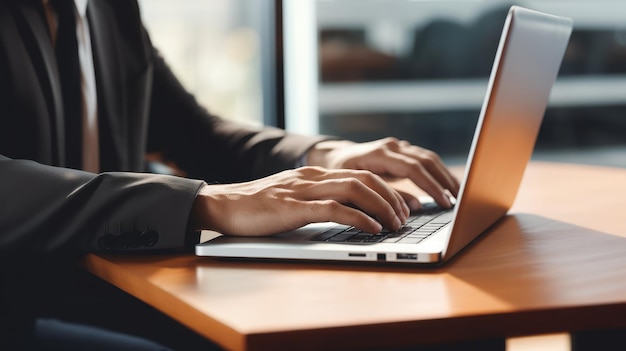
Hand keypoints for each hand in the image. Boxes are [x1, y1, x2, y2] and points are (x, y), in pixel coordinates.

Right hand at [189, 167, 409, 235]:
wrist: (222, 205)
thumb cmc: (255, 208)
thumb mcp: (291, 198)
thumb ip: (315, 201)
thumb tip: (345, 215)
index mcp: (313, 174)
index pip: (359, 174)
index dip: (385, 189)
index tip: (399, 206)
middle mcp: (313, 177)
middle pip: (364, 178)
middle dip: (391, 196)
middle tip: (405, 216)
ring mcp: (304, 190)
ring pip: (355, 190)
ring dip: (381, 207)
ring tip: (395, 224)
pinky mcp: (295, 207)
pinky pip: (335, 209)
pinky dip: (359, 218)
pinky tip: (373, 229)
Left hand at [306, 138, 459, 209]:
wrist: (333, 157)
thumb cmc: (341, 174)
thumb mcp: (357, 187)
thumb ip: (385, 196)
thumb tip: (415, 207)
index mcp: (379, 154)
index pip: (413, 168)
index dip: (431, 186)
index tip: (444, 201)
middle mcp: (391, 146)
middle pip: (426, 160)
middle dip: (444, 180)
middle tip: (460, 199)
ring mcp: (397, 146)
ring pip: (429, 158)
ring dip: (445, 175)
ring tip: (459, 193)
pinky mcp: (402, 151)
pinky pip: (425, 160)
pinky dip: (438, 172)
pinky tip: (448, 185)